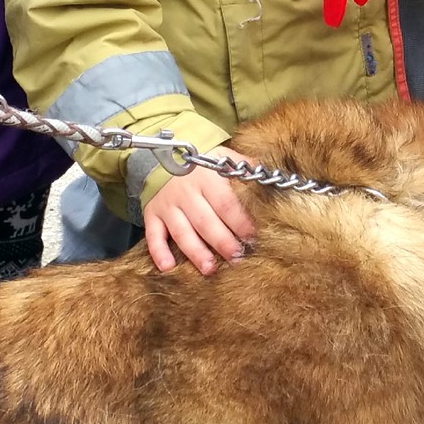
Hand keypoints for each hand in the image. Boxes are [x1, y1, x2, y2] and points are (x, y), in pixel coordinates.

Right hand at [144, 153, 254, 274]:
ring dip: (196, 252)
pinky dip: (158, 252)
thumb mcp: (222, 157)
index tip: (253, 238)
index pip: (226, 203)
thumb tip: (271, 178)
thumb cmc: (201, 164)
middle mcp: (186, 192)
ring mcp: (167, 205)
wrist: (164, 154)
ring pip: (182, 232)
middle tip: (237, 258)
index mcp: (207, 178)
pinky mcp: (152, 215)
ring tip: (210, 269)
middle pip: (206, 221)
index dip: (240, 222)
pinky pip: (153, 235)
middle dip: (223, 242)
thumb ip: (244, 167)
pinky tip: (168, 267)